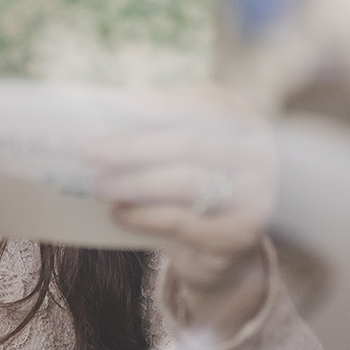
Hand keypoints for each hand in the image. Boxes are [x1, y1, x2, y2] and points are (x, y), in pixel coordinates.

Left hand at [84, 93, 277, 333]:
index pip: (207, 104)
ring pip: (186, 181)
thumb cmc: (199, 186)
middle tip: (90, 150)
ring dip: (135, 182)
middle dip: (134, 146)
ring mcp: (256, 196)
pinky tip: (119, 214)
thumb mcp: (191, 153)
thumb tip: (114, 121)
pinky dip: (145, 217)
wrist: (228, 245)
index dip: (166, 103)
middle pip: (189, 143)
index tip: (124, 105)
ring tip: (100, 185)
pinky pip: (184, 222)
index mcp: (246, 121)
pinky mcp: (240, 235)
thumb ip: (165, 133)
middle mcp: (258, 155)